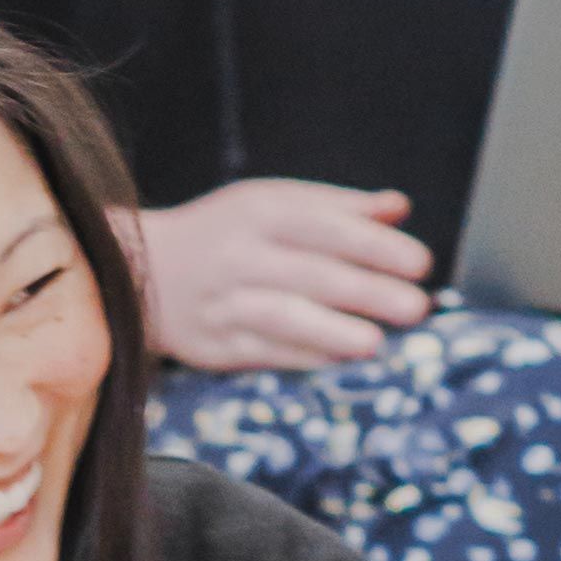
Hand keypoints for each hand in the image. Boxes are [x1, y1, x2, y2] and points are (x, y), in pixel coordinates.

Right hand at [129, 180, 431, 370]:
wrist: (140, 269)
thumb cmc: (224, 232)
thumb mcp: (271, 202)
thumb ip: (338, 207)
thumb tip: (399, 209)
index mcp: (257, 212)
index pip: (322, 226)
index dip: (373, 245)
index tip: (420, 263)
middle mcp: (238, 256)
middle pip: (308, 274)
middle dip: (366, 291)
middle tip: (416, 306)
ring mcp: (223, 302)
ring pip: (280, 317)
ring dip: (331, 331)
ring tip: (375, 343)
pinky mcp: (213, 344)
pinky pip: (264, 352)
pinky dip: (306, 356)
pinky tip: (342, 357)